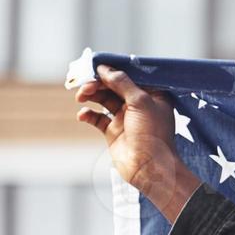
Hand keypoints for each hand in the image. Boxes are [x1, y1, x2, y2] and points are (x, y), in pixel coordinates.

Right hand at [75, 64, 200, 222]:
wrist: (150, 168)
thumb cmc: (152, 134)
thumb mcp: (141, 102)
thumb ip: (122, 83)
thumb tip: (104, 68)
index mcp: (152, 96)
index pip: (129, 76)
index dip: (112, 70)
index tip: (96, 66)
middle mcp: (138, 105)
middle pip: (112, 86)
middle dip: (97, 82)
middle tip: (86, 85)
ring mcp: (125, 118)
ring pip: (102, 99)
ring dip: (90, 94)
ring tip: (81, 97)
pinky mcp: (113, 131)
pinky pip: (96, 117)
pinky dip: (87, 114)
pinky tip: (83, 115)